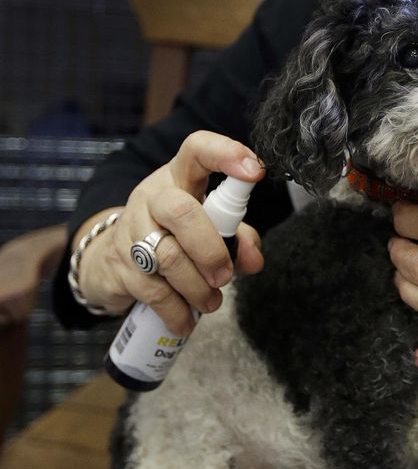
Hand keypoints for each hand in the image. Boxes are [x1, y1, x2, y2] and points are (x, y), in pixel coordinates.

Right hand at [74, 132, 264, 332]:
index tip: (254, 172)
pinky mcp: (119, 263)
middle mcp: (152, 196)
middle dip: (210, 250)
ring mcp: (131, 228)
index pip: (197, 149)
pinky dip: (176, 310)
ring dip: (196, 287)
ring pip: (166, 257)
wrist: (111, 259)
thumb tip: (254, 260)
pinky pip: (151, 290)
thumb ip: (237, 238)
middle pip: (180, 212)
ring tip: (211, 302)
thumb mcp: (209, 228)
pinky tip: (187, 320)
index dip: (225, 154)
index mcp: (180, 176)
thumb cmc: (174, 236)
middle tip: (225, 276)